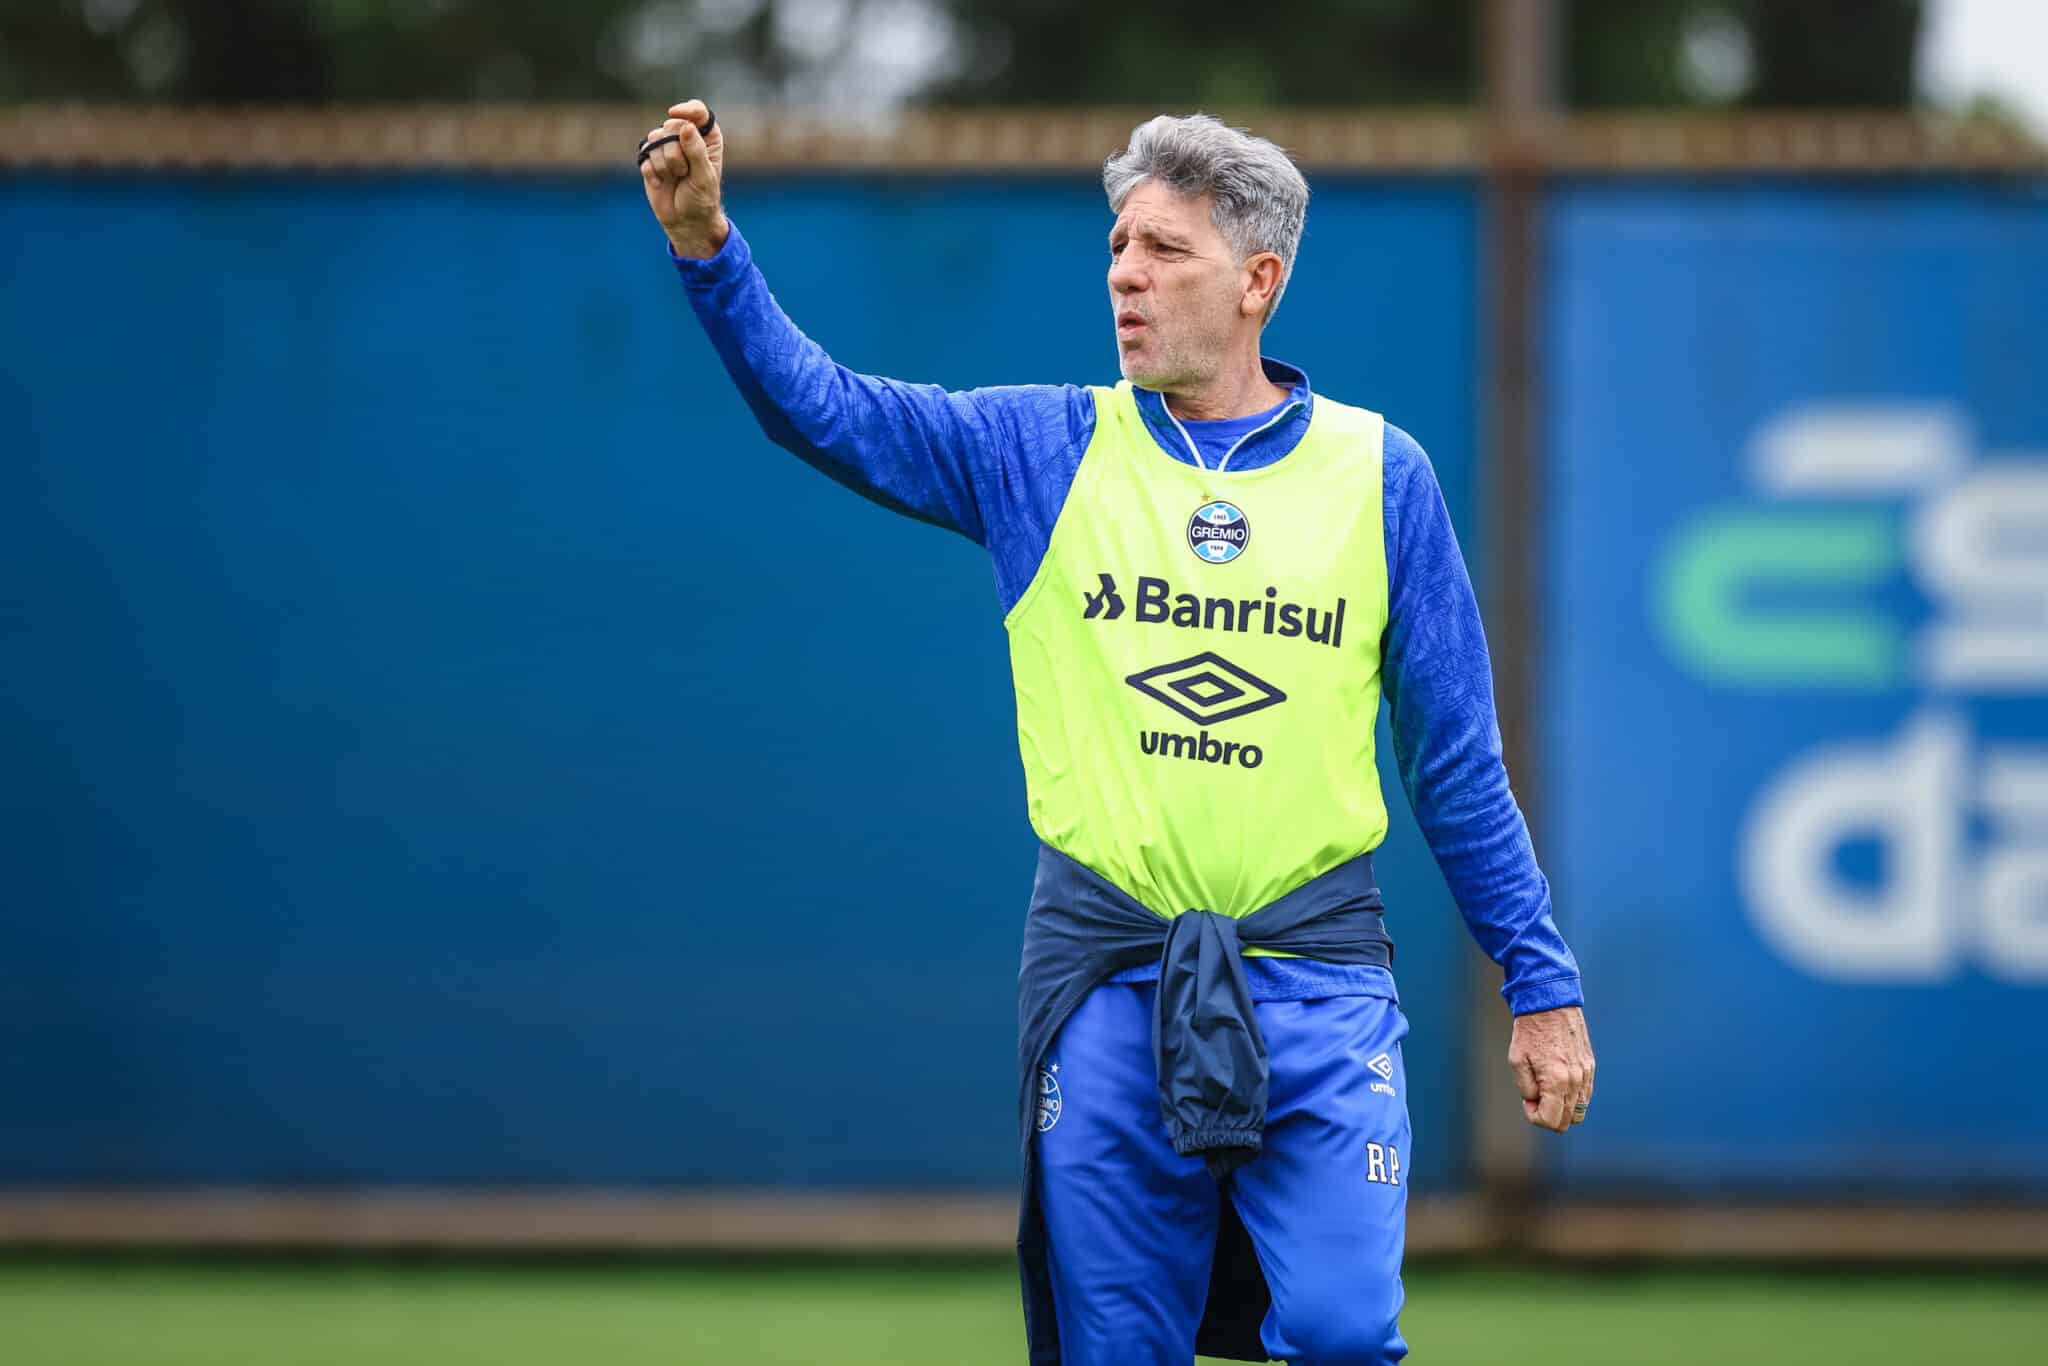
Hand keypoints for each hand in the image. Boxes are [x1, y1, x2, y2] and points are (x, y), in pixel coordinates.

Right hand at [641, 99, 727, 258]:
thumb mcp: (704, 176)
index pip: (698, 112)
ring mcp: (666, 146)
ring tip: (676, 178)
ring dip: (665, 165)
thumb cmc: (702, 198)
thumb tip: (686, 126)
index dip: (687, 109)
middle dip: (676, 153)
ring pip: (655, 140)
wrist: (685, 220)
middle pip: (672, 126)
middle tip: (685, 172)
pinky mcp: (650, 158)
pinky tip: (661, 183)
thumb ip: (696, 151)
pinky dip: (652, 173)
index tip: (675, 113)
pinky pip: (645, 156)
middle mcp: (685, 137)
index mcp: (706, 138)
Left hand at [1508, 1005, 1593, 1133]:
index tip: (1527, 1100)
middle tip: (1535, 1095)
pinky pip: (1585, 1096)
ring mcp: (1586, 1075)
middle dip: (1548, 1115)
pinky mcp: (1590, 1067)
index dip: (1534, 1116)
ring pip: (1579, 1112)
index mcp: (1556, 1081)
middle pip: (1567, 1122)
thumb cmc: (1530, 1032)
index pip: (1550, 1121)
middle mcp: (1576, 1081)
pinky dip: (1572, 1098)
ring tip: (1546, 1088)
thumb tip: (1536, 1104)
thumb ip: (1526, 1089)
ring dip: (1561, 1108)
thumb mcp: (1517, 1061)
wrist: (1551, 1004)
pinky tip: (1558, 1082)